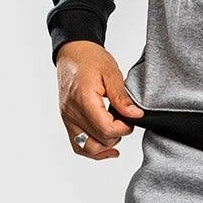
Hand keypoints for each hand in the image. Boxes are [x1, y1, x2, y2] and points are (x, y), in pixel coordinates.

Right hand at [55, 40, 144, 157]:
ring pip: (86, 148)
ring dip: (105, 146)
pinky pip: (76, 144)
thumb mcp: (111, 73)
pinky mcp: (67, 120)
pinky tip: (105, 147)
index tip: (131, 119)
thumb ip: (122, 97)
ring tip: (116, 135)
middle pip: (98, 140)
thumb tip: (135, 115)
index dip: (123, 129)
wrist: (72, 52)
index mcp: (84, 99)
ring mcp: (67, 118)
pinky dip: (91, 149)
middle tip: (125, 121)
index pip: (106, 129)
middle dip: (117, 135)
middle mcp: (72, 112)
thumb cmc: (90, 59)